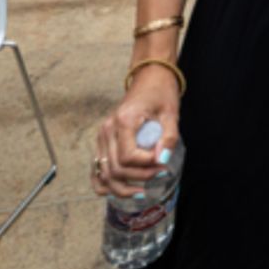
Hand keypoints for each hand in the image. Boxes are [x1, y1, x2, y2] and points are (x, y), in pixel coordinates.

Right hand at [92, 66, 180, 197]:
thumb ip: (168, 137)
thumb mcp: (171, 112)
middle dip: (139, 177)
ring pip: (104, 172)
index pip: (129, 157)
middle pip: (116, 168)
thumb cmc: (161, 92)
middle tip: (160, 175)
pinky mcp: (103, 140)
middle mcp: (107, 130)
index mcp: (123, 121)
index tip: (164, 164)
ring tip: (141, 191)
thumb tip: (162, 160)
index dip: (146, 166)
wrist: (149, 77)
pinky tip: (118, 190)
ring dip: (121, 187)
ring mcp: (102, 136)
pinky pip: (97, 167)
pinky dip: (104, 183)